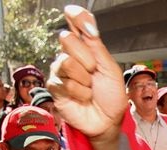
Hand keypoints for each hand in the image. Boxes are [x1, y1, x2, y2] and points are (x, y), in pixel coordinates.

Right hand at [48, 5, 126, 140]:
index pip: (76, 24)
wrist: (108, 121)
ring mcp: (61, 71)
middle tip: (94, 72)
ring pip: (65, 62)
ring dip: (84, 79)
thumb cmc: (111, 96)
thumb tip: (88, 26)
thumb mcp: (110, 69)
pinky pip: (65, 83)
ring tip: (90, 89)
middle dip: (85, 57)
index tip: (73, 12)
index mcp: (87, 48)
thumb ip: (97, 47)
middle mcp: (71, 55)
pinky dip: (80, 93)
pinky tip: (84, 98)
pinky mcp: (55, 87)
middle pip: (66, 39)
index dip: (75, 16)